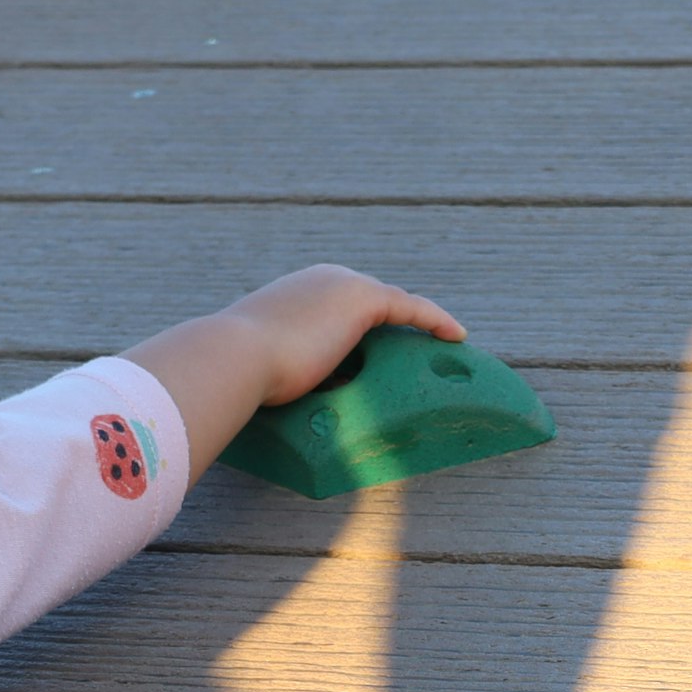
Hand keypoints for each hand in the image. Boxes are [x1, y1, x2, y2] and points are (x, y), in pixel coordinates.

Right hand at [128, 267, 465, 469]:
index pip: (340, 309)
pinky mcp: (362, 299)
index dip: (363, 333)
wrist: (233, 358)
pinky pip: (411, 308)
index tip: (378, 361)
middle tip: (417, 358)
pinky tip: (457, 337)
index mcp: (295, 293)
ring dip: (418, 328)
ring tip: (441, 352)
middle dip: (396, 327)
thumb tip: (266, 412)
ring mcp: (342, 284)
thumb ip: (268, 381)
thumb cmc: (235, 376)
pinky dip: (434, 320)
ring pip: (394, 306)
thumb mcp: (255, 374)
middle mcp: (321, 279)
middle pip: (372, 304)